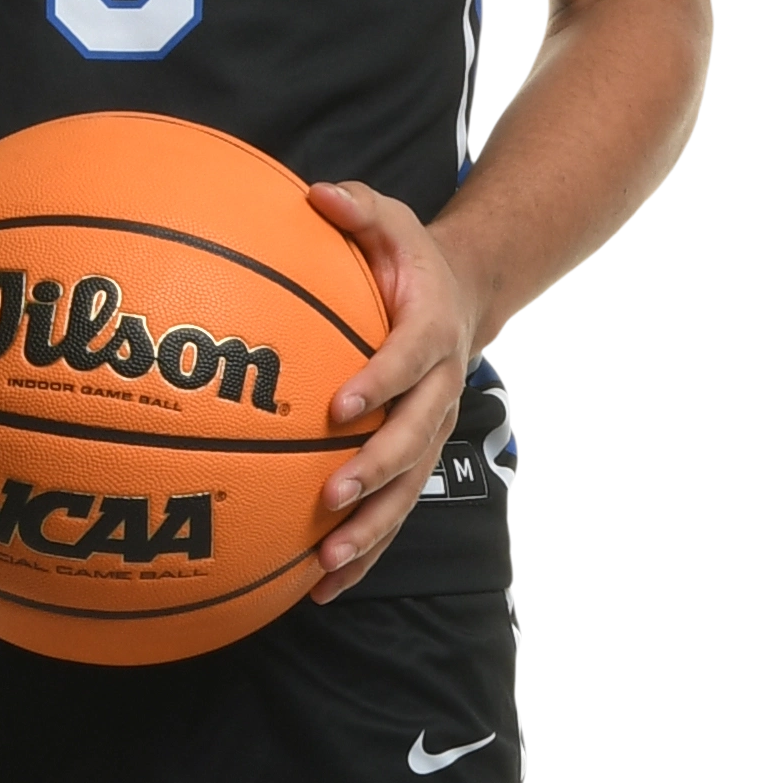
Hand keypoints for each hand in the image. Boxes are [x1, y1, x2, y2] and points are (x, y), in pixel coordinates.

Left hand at [304, 180, 478, 599]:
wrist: (466, 297)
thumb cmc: (412, 260)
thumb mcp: (392, 219)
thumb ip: (357, 208)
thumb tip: (316, 194)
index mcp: (431, 333)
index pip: (406, 361)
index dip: (379, 382)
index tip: (340, 406)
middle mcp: (438, 390)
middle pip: (411, 440)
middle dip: (373, 473)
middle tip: (332, 498)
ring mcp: (430, 432)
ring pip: (407, 491)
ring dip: (370, 530)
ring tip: (328, 564)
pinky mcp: (417, 461)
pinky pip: (393, 512)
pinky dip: (363, 552)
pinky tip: (320, 588)